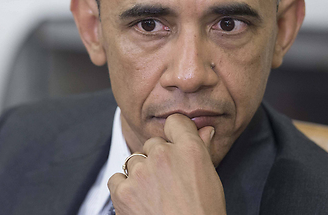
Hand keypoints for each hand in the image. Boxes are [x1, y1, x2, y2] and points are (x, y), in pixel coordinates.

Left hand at [108, 114, 226, 214]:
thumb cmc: (204, 213)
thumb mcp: (211, 178)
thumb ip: (203, 149)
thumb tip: (207, 129)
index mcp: (190, 149)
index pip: (176, 122)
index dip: (175, 134)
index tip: (175, 146)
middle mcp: (164, 154)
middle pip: (153, 144)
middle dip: (157, 159)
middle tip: (168, 183)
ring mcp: (141, 172)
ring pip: (134, 161)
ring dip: (141, 175)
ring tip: (155, 197)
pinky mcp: (123, 191)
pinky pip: (116, 179)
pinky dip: (124, 189)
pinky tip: (139, 202)